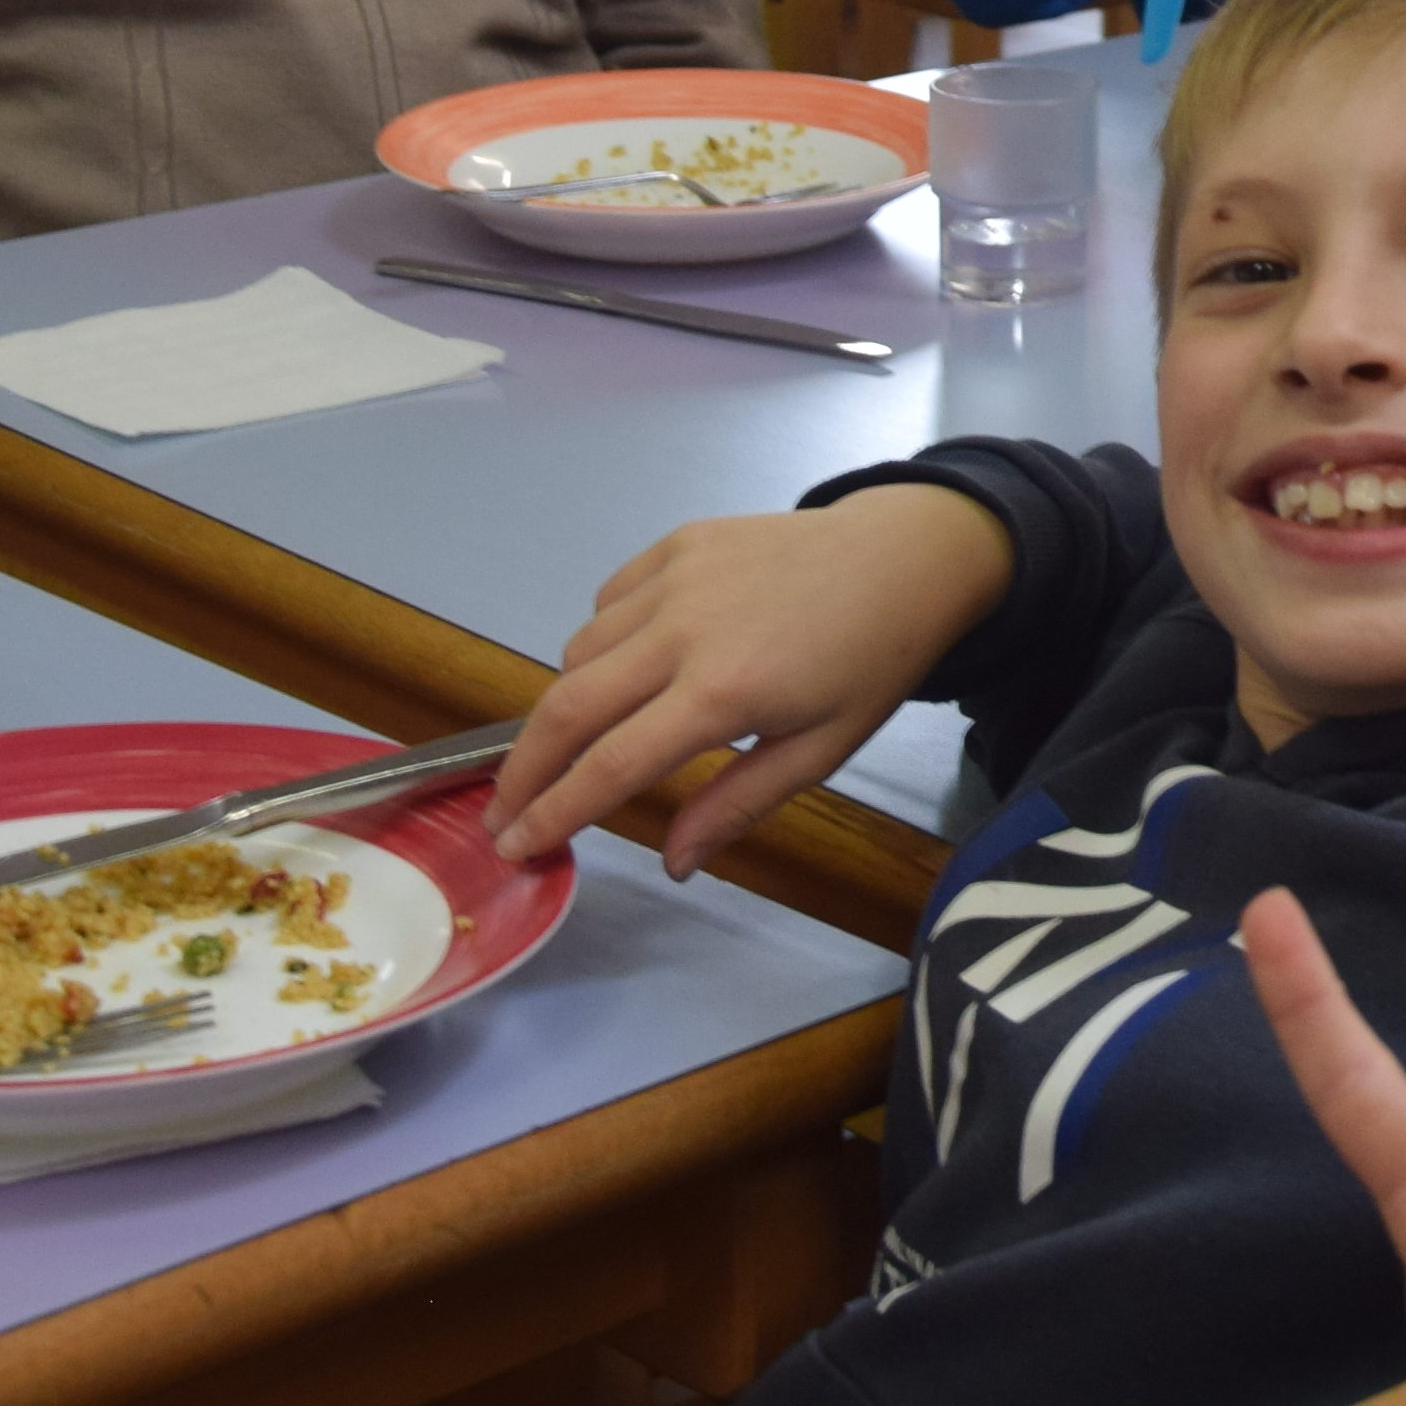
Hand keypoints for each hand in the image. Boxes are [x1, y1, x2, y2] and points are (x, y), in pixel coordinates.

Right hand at [490, 484, 1015, 870]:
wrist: (904, 556)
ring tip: (586, 740)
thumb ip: (737, 805)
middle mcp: (684, 629)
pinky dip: (601, 641)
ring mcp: (675, 577)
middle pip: (568, 708)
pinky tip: (631, 664)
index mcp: (724, 692)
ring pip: (579, 650)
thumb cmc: (870, 663)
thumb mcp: (820, 752)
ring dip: (567, 703)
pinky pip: (607, 601)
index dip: (554, 812)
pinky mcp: (677, 542)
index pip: (611, 766)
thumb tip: (674, 863)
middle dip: (523, 769)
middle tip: (501, 812)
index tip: (515, 845)